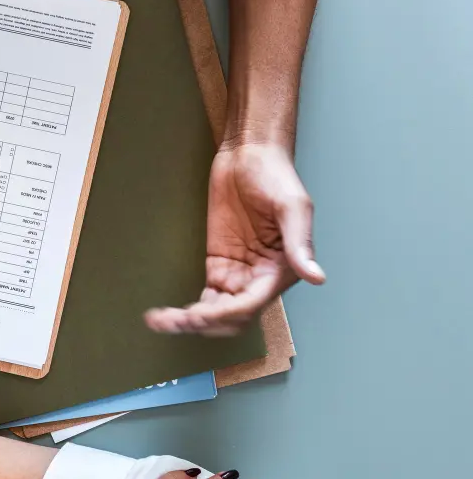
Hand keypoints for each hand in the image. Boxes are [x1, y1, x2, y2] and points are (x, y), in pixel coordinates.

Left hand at [145, 141, 325, 335]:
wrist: (248, 154)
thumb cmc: (275, 175)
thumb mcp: (292, 206)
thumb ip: (300, 243)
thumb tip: (316, 276)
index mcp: (282, 269)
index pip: (253, 304)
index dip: (227, 313)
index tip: (199, 314)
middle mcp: (261, 278)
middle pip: (233, 317)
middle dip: (207, 323)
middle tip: (178, 320)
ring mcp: (238, 273)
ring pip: (216, 312)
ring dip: (192, 323)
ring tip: (163, 321)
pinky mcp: (218, 265)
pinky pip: (206, 297)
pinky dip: (188, 310)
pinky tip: (166, 315)